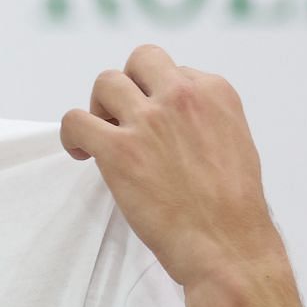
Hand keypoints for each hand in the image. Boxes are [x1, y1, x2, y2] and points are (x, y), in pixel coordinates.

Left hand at [60, 45, 284, 289]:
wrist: (226, 244)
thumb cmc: (232, 206)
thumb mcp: (234, 141)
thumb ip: (204, 117)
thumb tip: (174, 116)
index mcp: (214, 91)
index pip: (173, 70)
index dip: (159, 96)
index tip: (157, 123)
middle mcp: (181, 95)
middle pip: (140, 61)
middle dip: (129, 85)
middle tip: (124, 119)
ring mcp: (148, 120)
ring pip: (105, 82)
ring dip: (100, 107)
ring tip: (103, 136)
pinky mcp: (118, 149)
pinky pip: (75, 120)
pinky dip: (71, 133)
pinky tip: (81, 154)